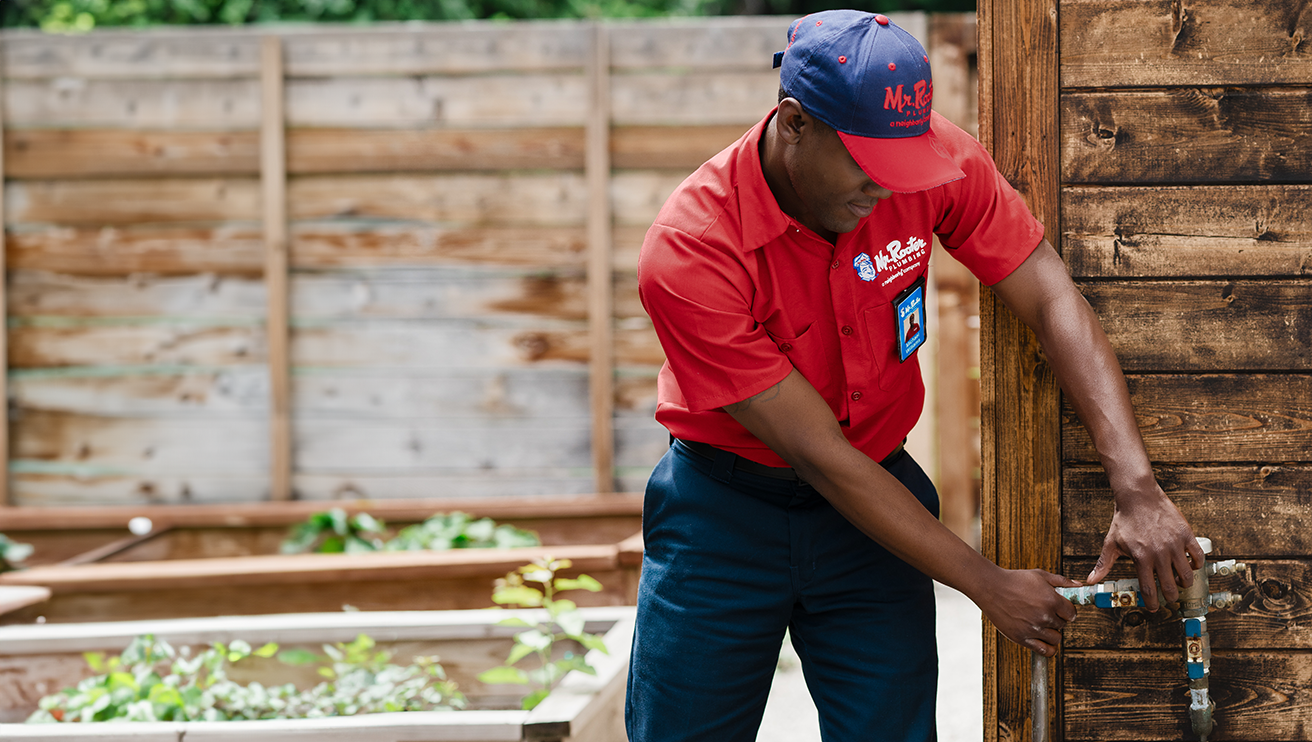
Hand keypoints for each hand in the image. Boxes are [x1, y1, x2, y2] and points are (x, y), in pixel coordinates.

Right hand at [976, 567, 1080, 656]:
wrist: (990, 587)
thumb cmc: (1014, 580)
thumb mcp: (1040, 575)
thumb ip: (1061, 582)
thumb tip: (1079, 585)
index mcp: (1051, 600)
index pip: (1072, 614)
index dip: (1067, 611)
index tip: (1060, 609)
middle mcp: (1044, 616)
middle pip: (1063, 625)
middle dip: (1057, 619)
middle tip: (1046, 613)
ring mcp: (1033, 628)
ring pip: (1056, 639)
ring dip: (1052, 632)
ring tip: (1042, 624)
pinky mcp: (1022, 638)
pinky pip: (1044, 651)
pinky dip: (1048, 648)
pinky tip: (1043, 640)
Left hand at [1085, 486, 1203, 611]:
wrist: (1138, 496)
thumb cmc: (1124, 520)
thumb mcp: (1111, 543)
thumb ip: (1103, 564)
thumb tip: (1090, 581)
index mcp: (1141, 558)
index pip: (1149, 589)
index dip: (1152, 603)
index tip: (1153, 608)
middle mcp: (1159, 554)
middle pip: (1170, 586)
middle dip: (1171, 597)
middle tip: (1170, 598)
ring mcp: (1174, 544)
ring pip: (1186, 575)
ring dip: (1184, 583)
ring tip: (1180, 583)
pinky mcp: (1186, 535)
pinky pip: (1198, 556)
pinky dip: (1196, 565)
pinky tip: (1190, 566)